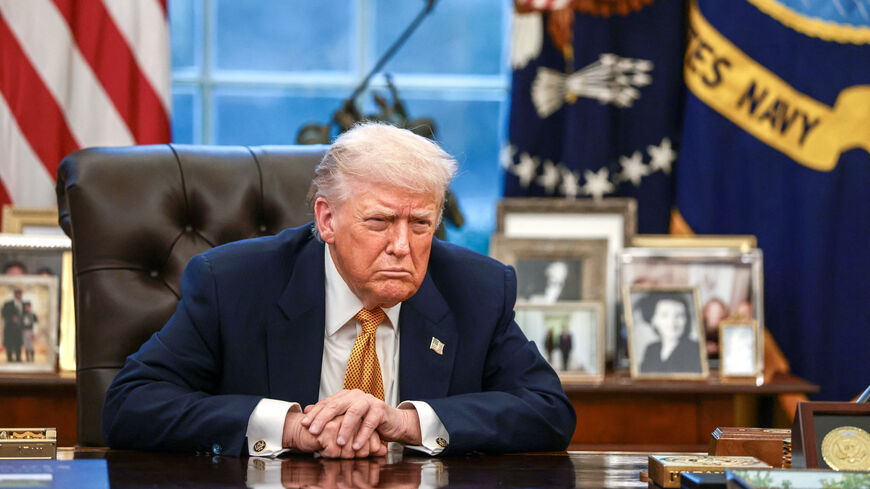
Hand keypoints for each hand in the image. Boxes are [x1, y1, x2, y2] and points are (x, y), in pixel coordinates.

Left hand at [301, 389, 421, 449]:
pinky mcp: (380, 409)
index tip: (304, 425)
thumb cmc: (367, 421)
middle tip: (314, 432)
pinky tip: (356, 445)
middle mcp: (356, 395)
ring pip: (353, 413)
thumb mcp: (346, 418)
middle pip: (337, 406)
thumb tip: (307, 408)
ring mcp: (369, 400)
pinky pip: (369, 422)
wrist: (393, 422)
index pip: (327, 403)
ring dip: (345, 429)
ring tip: (338, 442)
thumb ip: (329, 413)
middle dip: (323, 419)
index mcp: (346, 395)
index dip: (315, 413)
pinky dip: (362, 435)